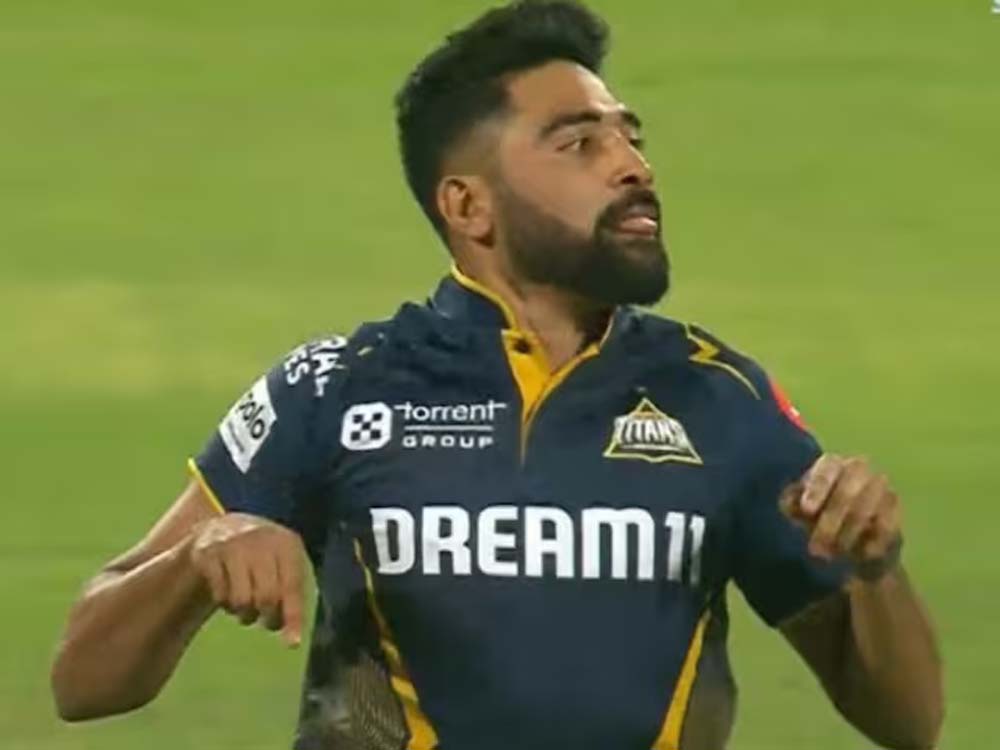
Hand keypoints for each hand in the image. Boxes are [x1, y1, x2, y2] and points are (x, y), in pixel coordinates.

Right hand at [189, 513, 306, 645]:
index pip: (292, 586)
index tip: (292, 645)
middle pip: (266, 596)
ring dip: (244, 613)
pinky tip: (227, 593)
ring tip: (245, 607)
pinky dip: (224, 603)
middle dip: (266, 618)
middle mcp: (260, 539)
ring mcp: (232, 544)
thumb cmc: (263, 559)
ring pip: (241, 599)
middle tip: (263, 620)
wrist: (224, 529)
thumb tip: (293, 643)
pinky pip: (219, 594)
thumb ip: (292, 602)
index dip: (293, 617)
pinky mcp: (208, 553)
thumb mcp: (283, 570)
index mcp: (287, 544)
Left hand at [780, 454, 902, 578]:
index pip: (826, 468)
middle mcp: (858, 468)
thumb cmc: (818, 516)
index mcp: (831, 463)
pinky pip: (885, 526)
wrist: (855, 540)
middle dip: (829, 523)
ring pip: (865, 510)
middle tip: (816, 549)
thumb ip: (792, 504)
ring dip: (847, 536)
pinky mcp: (895, 509)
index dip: (817, 488)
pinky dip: (871, 543)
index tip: (806, 510)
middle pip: (846, 492)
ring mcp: (881, 486)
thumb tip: (794, 504)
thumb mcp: (797, 510)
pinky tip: (861, 554)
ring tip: (834, 554)